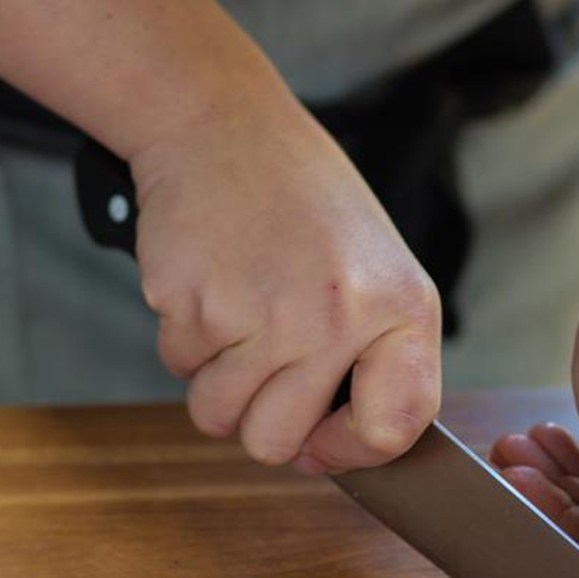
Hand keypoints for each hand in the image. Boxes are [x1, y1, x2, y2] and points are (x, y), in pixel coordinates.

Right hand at [128, 93, 440, 471]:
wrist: (222, 124)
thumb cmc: (301, 203)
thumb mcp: (374, 270)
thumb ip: (369, 359)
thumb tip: (324, 453)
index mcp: (399, 308)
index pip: (391, 429)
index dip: (347, 451)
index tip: (322, 441)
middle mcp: (336, 317)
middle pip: (276, 442)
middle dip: (257, 421)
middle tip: (260, 367)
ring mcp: (262, 313)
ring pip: (217, 415)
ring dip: (214, 381)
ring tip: (236, 314)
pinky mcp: (193, 303)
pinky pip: (179, 368)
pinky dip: (185, 338)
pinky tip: (209, 282)